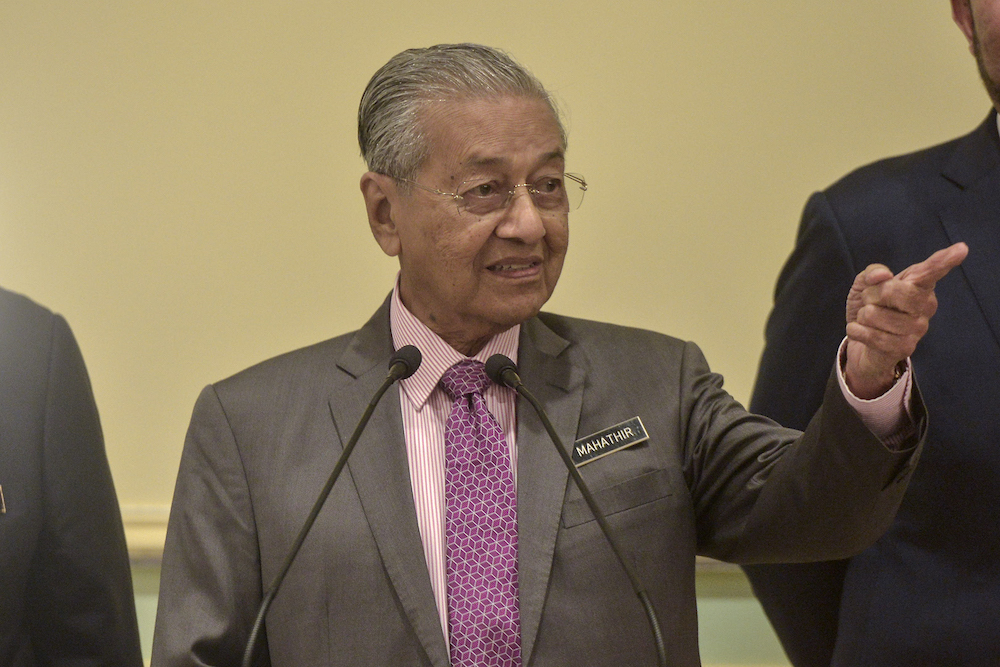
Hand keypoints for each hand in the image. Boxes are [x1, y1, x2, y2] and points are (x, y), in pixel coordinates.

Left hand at [844, 242, 967, 397]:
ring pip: (876, 314)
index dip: (943, 261)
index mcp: (919, 286)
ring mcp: (917, 329)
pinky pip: (871, 334)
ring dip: (863, 316)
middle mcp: (925, 306)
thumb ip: (872, 273)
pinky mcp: (904, 348)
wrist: (860, 341)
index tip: (960, 249)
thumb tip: (882, 275)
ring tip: (870, 320)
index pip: (930, 272)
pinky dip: (856, 330)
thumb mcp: (864, 285)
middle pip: (896, 292)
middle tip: (870, 302)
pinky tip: (861, 332)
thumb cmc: (870, 307)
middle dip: (872, 295)